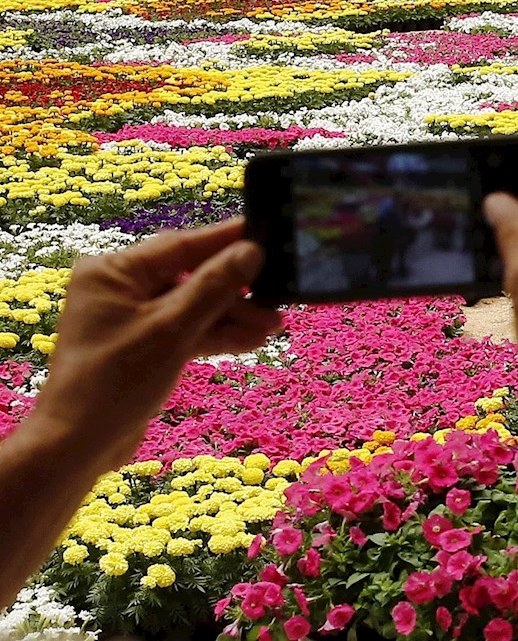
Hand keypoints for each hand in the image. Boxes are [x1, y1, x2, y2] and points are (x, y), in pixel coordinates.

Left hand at [29, 218, 282, 467]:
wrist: (79, 445)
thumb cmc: (117, 381)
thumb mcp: (172, 329)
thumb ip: (214, 286)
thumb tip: (252, 250)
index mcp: (114, 272)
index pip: (181, 245)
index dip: (226, 240)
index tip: (266, 232)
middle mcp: (120, 288)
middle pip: (191, 276)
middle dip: (235, 292)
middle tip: (278, 296)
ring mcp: (131, 318)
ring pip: (193, 306)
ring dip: (232, 316)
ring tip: (272, 326)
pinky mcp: (143, 345)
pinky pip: (186, 329)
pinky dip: (215, 335)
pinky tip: (251, 340)